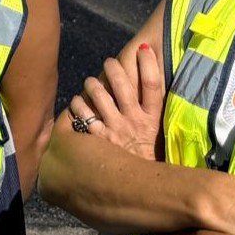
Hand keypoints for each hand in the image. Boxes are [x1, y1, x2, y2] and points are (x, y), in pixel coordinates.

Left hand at [68, 42, 163, 159]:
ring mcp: (115, 129)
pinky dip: (78, 105)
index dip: (149, 65)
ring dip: (93, 84)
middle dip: (114, 68)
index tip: (144, 48)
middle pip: (122, 85)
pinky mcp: (98, 139)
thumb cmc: (148, 155)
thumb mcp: (157, 133)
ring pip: (100, 95)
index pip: (153, 86)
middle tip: (109, 61)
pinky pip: (83, 115)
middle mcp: (134, 121)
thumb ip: (152, 111)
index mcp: (152, 118)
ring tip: (91, 81)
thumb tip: (151, 86)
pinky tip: (77, 102)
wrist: (141, 187)